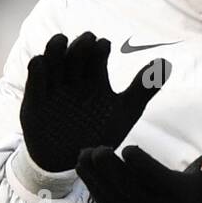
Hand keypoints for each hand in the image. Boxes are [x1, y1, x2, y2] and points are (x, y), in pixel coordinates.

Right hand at [20, 31, 170, 171]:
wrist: (77, 161)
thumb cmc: (102, 133)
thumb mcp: (126, 111)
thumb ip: (144, 88)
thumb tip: (166, 64)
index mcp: (95, 78)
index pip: (96, 54)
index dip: (99, 47)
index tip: (104, 47)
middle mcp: (75, 78)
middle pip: (75, 53)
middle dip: (80, 45)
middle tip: (88, 42)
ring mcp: (55, 87)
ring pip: (53, 59)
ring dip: (56, 48)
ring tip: (61, 41)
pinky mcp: (36, 100)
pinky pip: (35, 80)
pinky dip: (37, 69)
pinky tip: (42, 63)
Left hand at [75, 122, 201, 202]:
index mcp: (180, 196)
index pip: (156, 179)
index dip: (140, 164)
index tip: (126, 147)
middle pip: (129, 189)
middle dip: (110, 169)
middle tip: (97, 149)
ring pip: (113, 199)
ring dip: (95, 178)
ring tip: (82, 156)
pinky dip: (95, 190)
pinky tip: (85, 171)